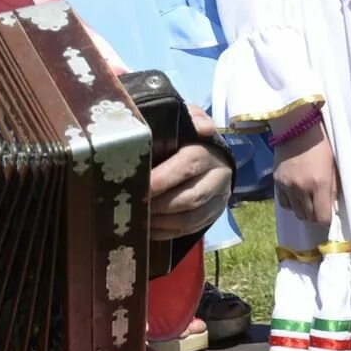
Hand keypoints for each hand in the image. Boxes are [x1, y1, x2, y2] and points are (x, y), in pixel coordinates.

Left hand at [150, 105, 231, 239]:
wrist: (211, 156)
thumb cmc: (186, 138)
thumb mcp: (186, 123)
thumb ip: (190, 118)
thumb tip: (204, 126)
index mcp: (207, 152)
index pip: (187, 165)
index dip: (163, 178)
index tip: (140, 184)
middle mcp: (217, 178)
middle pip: (190, 198)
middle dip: (159, 205)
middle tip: (133, 206)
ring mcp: (217, 200)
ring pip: (191, 219)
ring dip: (162, 222)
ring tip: (138, 220)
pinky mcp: (213, 216)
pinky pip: (190, 230)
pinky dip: (167, 232)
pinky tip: (147, 230)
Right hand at [273, 122, 338, 224]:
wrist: (296, 127)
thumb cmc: (321, 145)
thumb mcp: (333, 167)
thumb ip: (333, 189)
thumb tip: (333, 208)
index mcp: (320, 183)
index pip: (321, 217)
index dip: (327, 220)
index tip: (330, 214)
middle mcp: (301, 188)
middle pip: (307, 217)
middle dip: (315, 216)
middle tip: (320, 207)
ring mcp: (286, 185)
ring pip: (295, 212)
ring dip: (303, 210)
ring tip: (308, 201)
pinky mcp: (276, 181)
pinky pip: (283, 202)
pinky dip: (291, 203)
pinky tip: (296, 194)